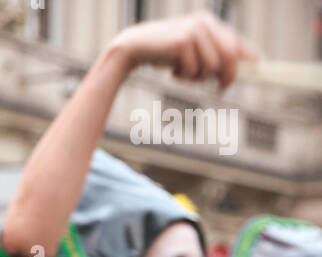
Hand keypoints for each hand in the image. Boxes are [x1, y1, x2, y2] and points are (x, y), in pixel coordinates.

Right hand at [109, 10, 259, 90]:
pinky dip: (184, 77)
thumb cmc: (166, 52)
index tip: (262, 69)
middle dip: (227, 77)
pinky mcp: (182, 41)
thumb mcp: (192, 52)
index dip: (250, 55)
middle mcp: (205, 23)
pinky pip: (194, 70)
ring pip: (212, 66)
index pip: (236, 41)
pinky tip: (173, 70)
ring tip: (184, 74)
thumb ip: (212, 57)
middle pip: (230, 55)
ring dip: (199, 78)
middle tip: (220, 90)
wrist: (136, 46)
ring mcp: (194, 31)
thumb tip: (232, 75)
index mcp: (210, 23)